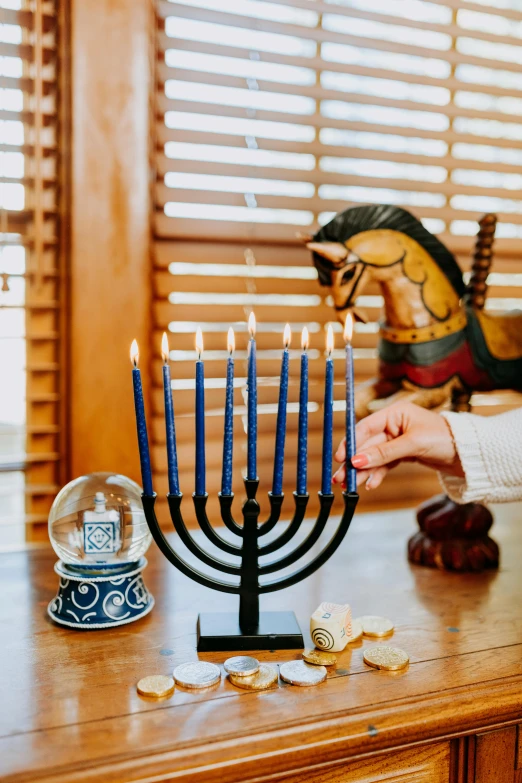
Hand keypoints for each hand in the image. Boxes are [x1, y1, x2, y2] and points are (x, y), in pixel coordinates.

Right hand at [333, 401, 462, 490]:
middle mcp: (394, 425)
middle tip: (340, 478)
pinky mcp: (403, 454)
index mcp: (395, 414)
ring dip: (362, 472)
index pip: (365, 427)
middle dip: (353, 463)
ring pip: (374, 457)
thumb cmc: (444, 439)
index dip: (351, 443)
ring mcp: (397, 440)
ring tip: (350, 487)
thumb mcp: (413, 444)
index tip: (341, 459)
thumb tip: (358, 460)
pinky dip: (377, 474)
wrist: (467, 453)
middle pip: (367, 445)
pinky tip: (370, 484)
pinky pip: (385, 464)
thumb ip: (384, 452)